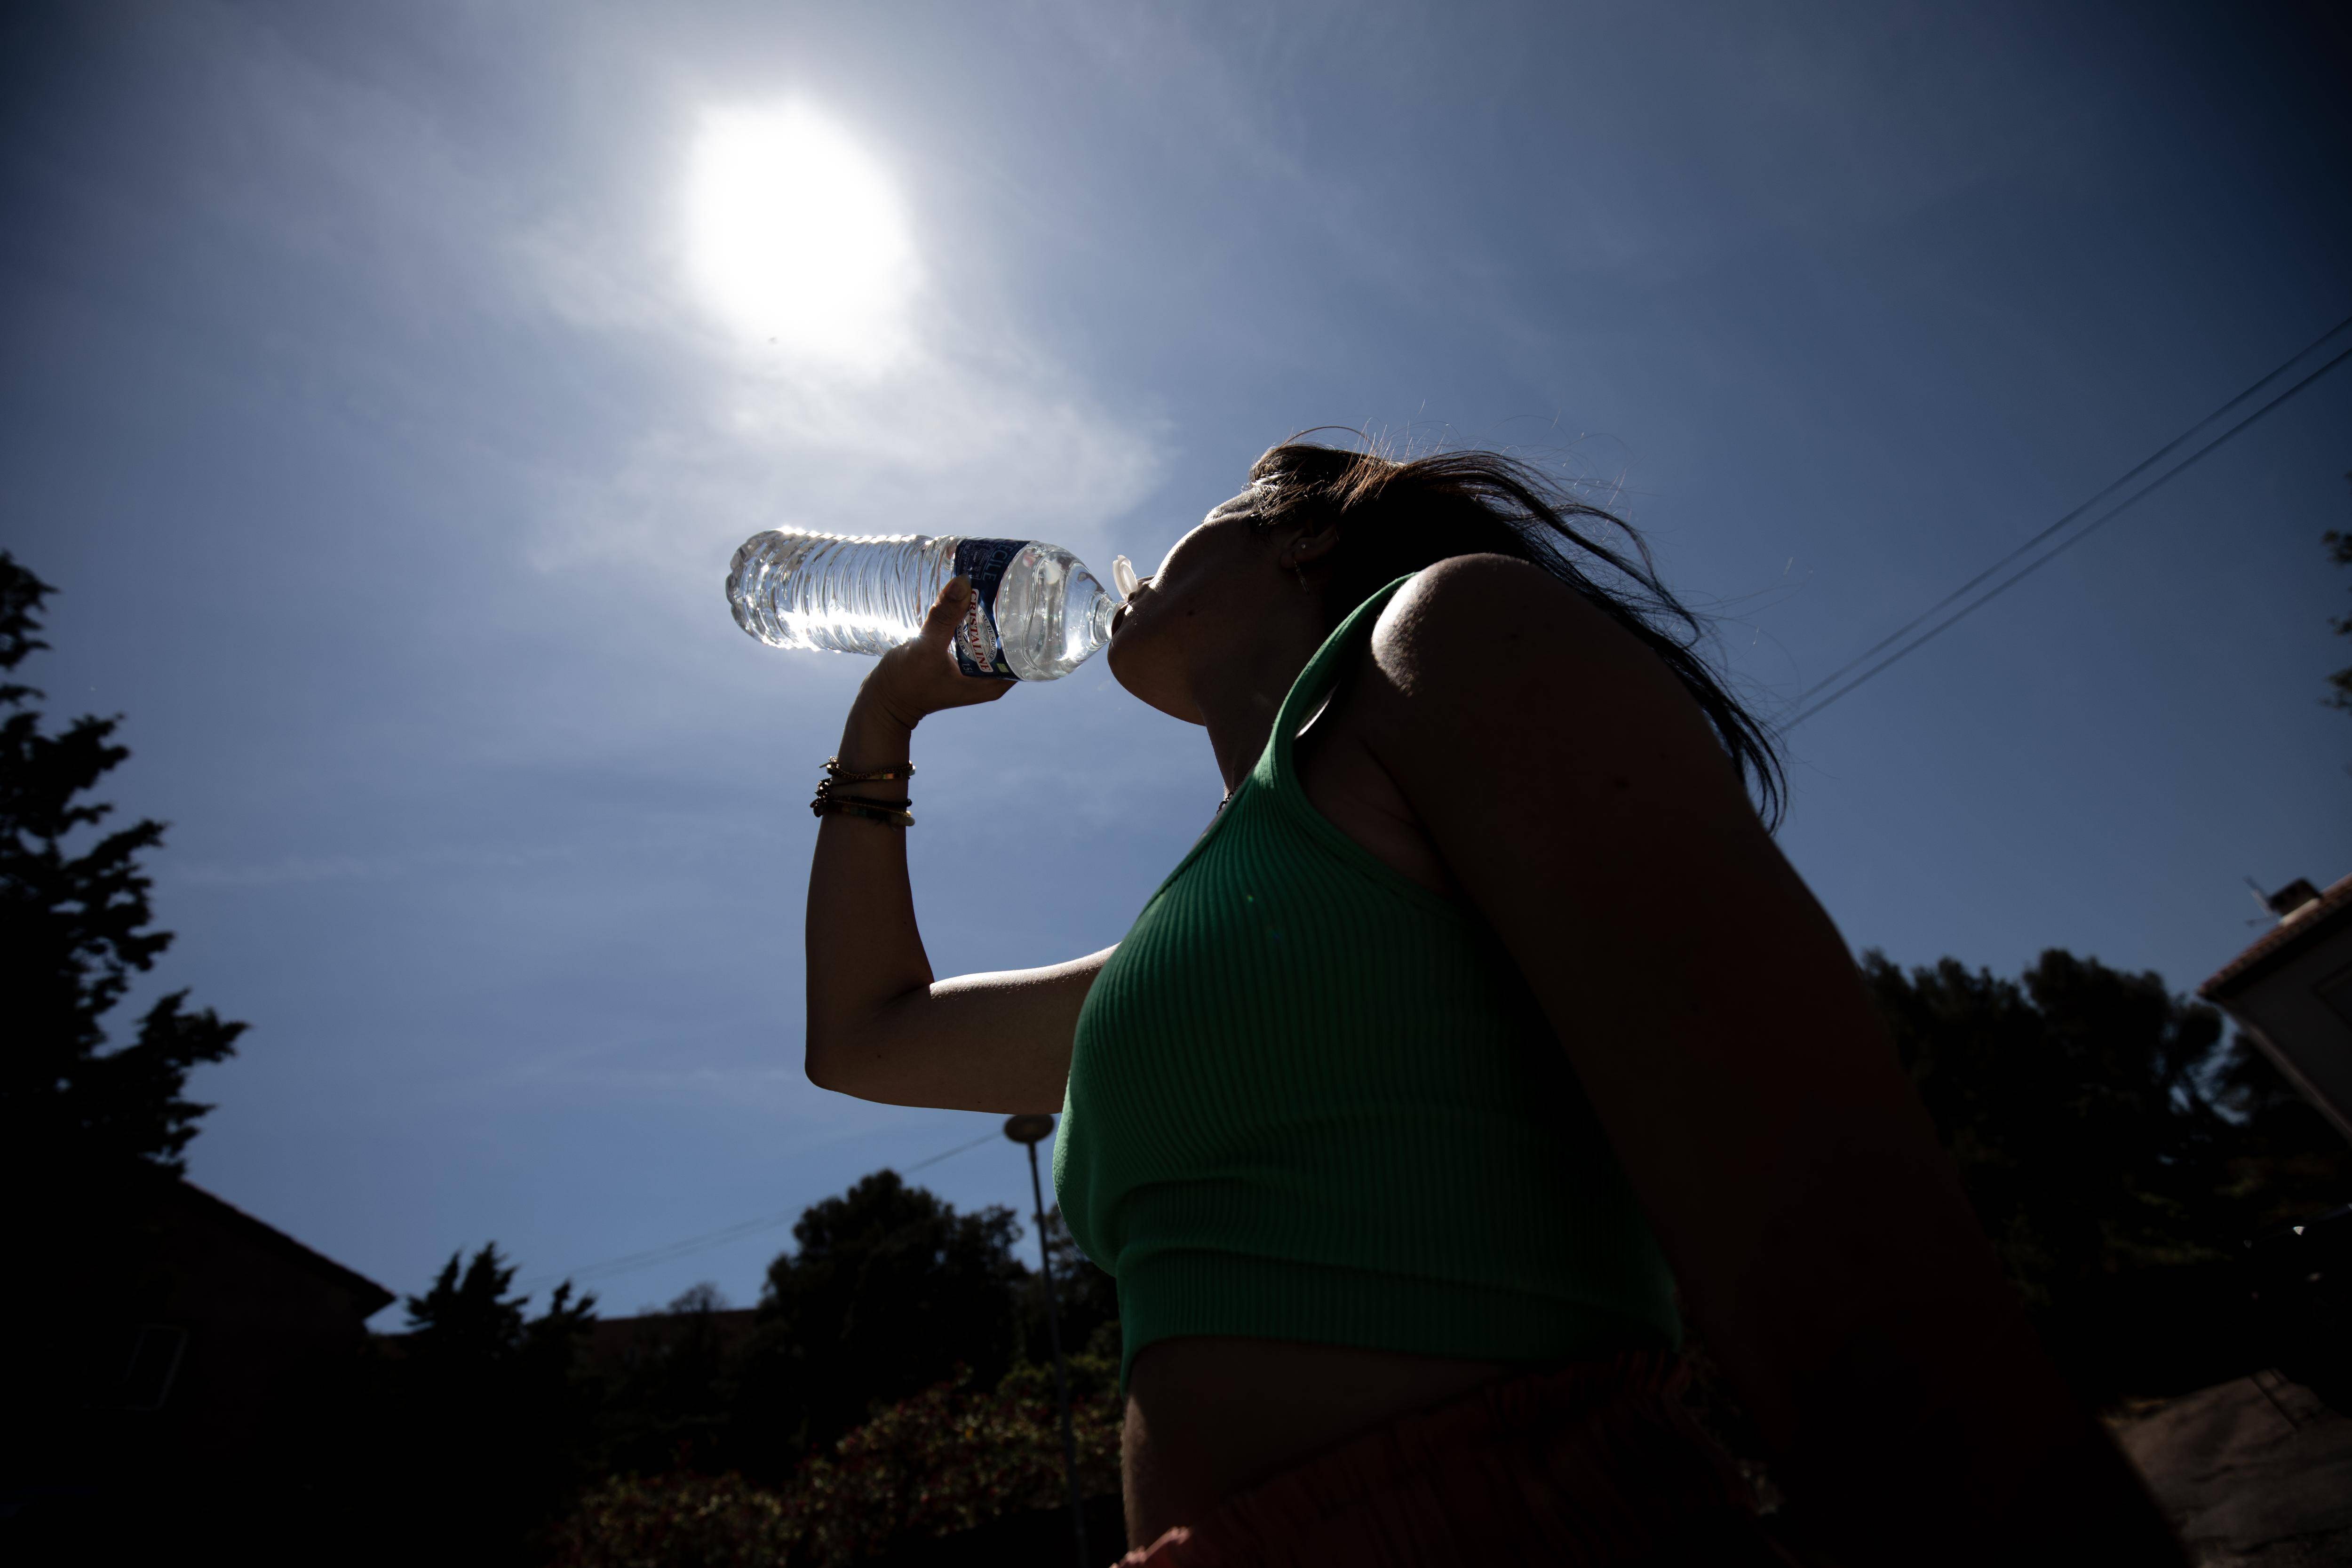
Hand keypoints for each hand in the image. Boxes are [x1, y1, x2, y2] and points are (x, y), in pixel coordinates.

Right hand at [861, 577, 1016, 730]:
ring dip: (990, 615)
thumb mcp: (926, 649)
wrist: (881, 700)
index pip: (1026, 653)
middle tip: (1010, 582)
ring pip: (991, 637)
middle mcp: (988, 678)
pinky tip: (969, 600)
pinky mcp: (959, 662)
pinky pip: (974, 637)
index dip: (1031, 626)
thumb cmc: (905, 684)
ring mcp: (973, 670)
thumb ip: (944, 617)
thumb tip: (964, 580)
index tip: (1029, 598)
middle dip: (1010, 614)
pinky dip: (972, 620)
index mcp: (992, 683)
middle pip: (1011, 641)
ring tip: (993, 584)